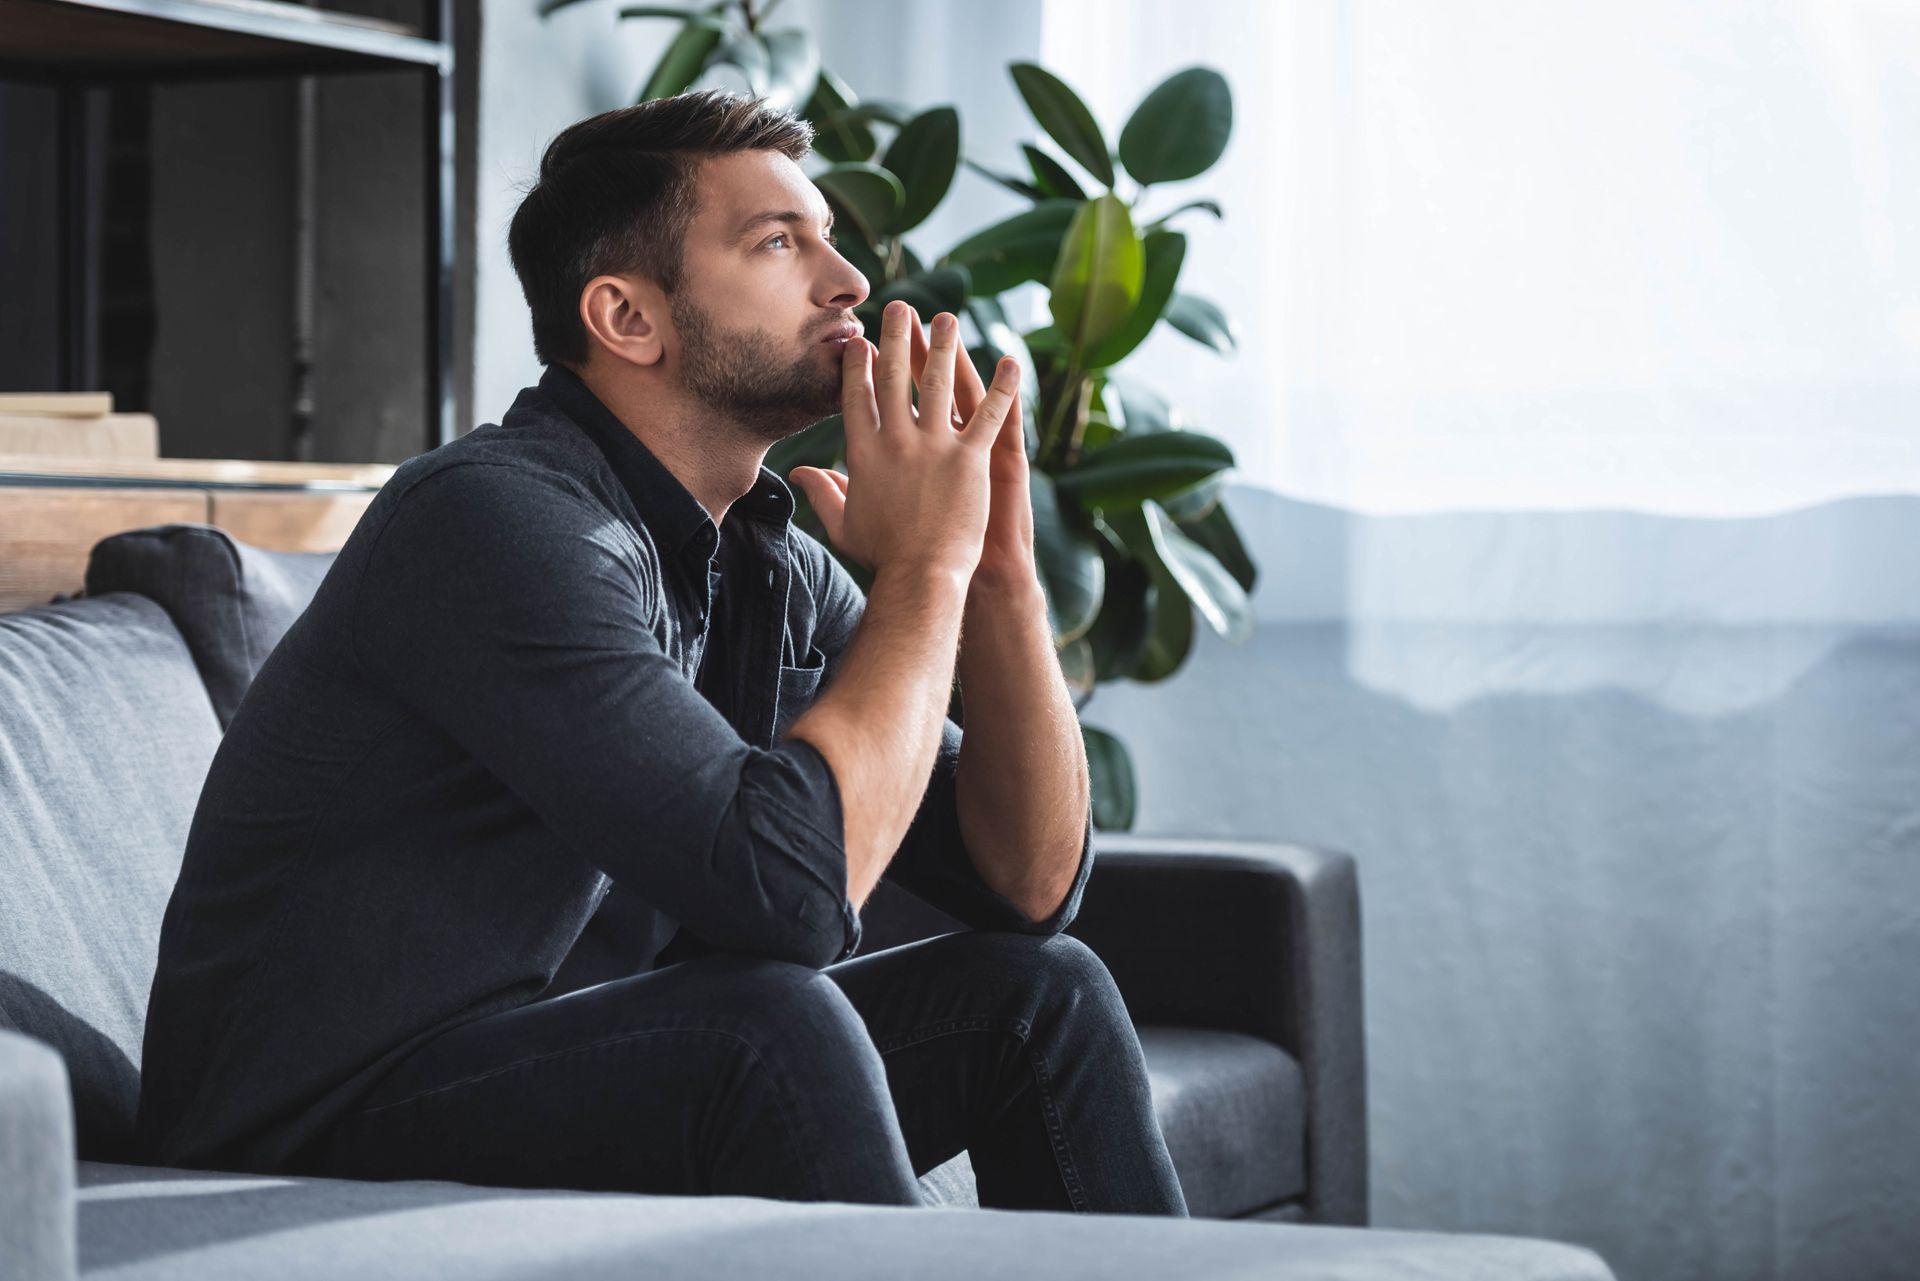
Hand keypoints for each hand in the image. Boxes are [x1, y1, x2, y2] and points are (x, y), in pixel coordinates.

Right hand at [789, 301, 1022, 581]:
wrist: (920, 578)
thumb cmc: (882, 557)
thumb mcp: (843, 524)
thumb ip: (823, 492)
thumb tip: (800, 474)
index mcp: (864, 453)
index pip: (858, 396)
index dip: (860, 364)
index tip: (862, 340)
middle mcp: (896, 441)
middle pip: (894, 377)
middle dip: (896, 337)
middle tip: (901, 307)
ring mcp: (934, 447)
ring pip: (940, 384)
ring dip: (944, 346)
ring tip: (947, 318)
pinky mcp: (969, 459)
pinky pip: (989, 414)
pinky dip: (1003, 387)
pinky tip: (1012, 362)